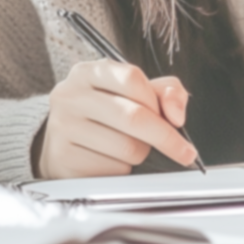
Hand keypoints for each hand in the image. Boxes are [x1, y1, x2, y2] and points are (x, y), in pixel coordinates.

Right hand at [38, 60, 198, 178]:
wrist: (60, 143)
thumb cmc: (104, 116)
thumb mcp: (133, 94)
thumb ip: (165, 93)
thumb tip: (176, 115)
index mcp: (88, 72)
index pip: (132, 78)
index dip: (159, 102)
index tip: (176, 121)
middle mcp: (71, 95)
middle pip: (133, 116)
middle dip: (166, 137)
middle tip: (183, 152)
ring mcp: (63, 127)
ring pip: (128, 148)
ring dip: (140, 154)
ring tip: (128, 148)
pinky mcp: (63, 158)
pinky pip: (113, 170)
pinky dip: (122, 170)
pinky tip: (110, 161)